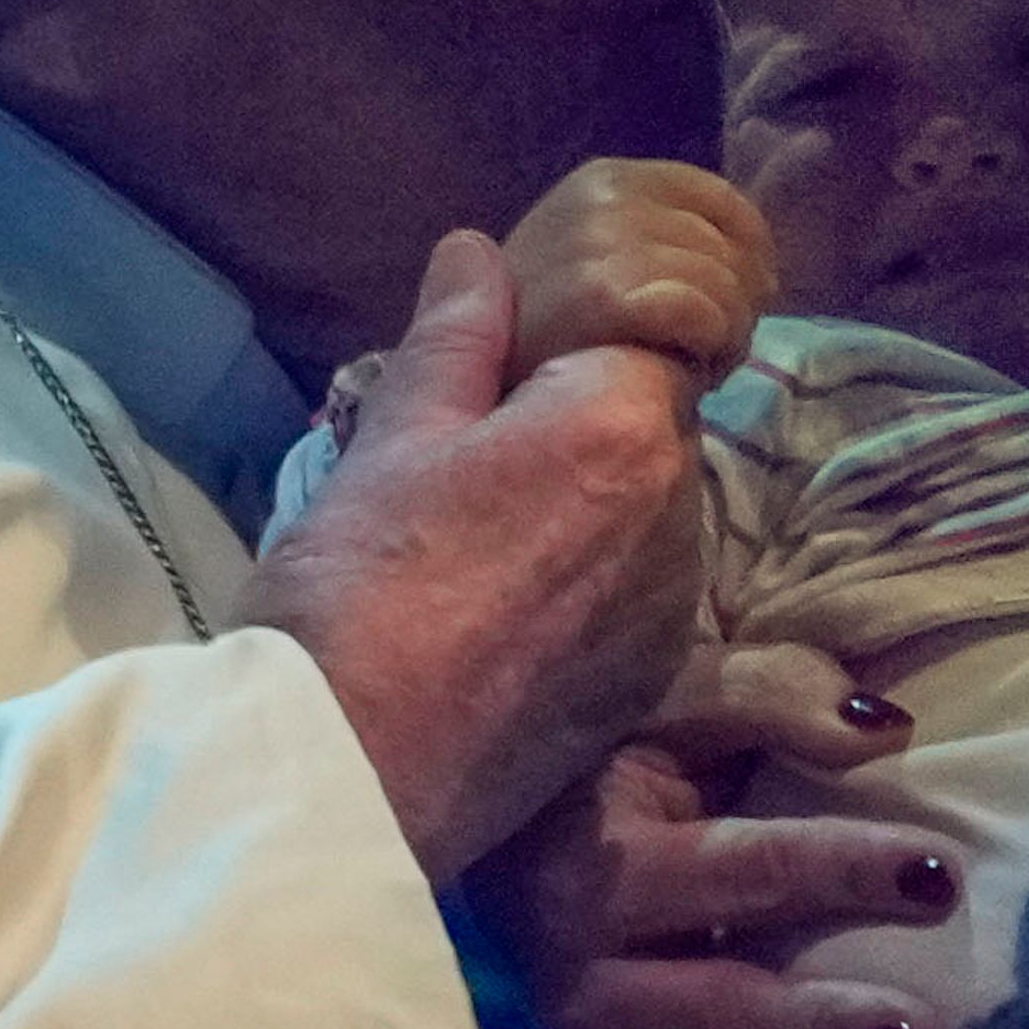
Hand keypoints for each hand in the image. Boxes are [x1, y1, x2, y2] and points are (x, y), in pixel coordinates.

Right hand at [238, 232, 702, 885]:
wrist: (351, 774)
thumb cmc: (355, 591)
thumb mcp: (392, 439)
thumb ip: (455, 338)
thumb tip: (479, 254)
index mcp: (621, 425)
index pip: (641, 326)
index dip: (573, 333)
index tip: (503, 361)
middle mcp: (677, 512)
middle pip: (649, 419)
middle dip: (578, 416)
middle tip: (467, 453)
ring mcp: (672, 605)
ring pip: (644, 506)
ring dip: (585, 500)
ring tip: (474, 538)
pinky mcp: (649, 680)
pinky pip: (636, 590)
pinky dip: (585, 578)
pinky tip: (498, 604)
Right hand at [481, 723, 965, 1028]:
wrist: (496, 828)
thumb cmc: (614, 757)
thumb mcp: (674, 703)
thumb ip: (769, 698)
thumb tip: (883, 731)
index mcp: (609, 856)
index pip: (739, 869)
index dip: (837, 870)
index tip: (940, 875)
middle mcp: (586, 965)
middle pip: (711, 1005)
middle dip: (812, 1027)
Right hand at [505, 158, 774, 383]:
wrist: (484, 407)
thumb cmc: (555, 352)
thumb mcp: (611, 268)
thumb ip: (679, 233)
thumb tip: (790, 191)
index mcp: (604, 180)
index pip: (722, 199)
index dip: (751, 258)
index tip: (743, 307)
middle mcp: (595, 199)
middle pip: (726, 245)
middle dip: (739, 305)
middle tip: (711, 353)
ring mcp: (592, 244)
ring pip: (719, 280)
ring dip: (726, 335)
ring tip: (698, 369)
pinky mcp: (596, 298)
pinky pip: (697, 308)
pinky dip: (709, 347)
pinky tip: (690, 378)